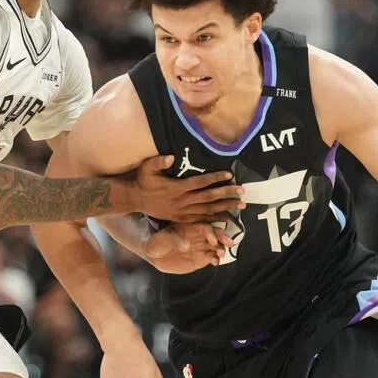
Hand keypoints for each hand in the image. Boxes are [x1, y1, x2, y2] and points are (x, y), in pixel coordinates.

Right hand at [120, 156, 242, 223]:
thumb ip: (159, 162)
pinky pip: (201, 220)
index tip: (230, 175)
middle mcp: (182, 201)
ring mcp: (183, 212)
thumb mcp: (147, 168)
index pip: (200, 182)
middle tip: (242, 191)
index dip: (215, 178)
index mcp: (177, 188)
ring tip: (241, 205)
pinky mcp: (181, 219)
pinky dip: (215, 219)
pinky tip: (228, 219)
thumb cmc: (143, 180)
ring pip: (208, 210)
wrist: (135, 199)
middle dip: (227, 194)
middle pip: (209, 197)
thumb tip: (171, 157)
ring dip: (225, 208)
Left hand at [145, 223, 233, 274]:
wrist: (154, 255)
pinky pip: (212, 257)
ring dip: (221, 248)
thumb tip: (187, 245)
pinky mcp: (201, 258)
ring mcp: (201, 246)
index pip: (204, 226)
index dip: (210, 232)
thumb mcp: (162, 239)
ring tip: (221, 253)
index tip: (212, 240)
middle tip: (229, 243)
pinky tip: (216, 262)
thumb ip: (175, 240)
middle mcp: (199, 235)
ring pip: (216, 245)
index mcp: (190, 226)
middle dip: (223, 237)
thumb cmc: (157, 242)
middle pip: (215, 234)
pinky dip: (216, 259)